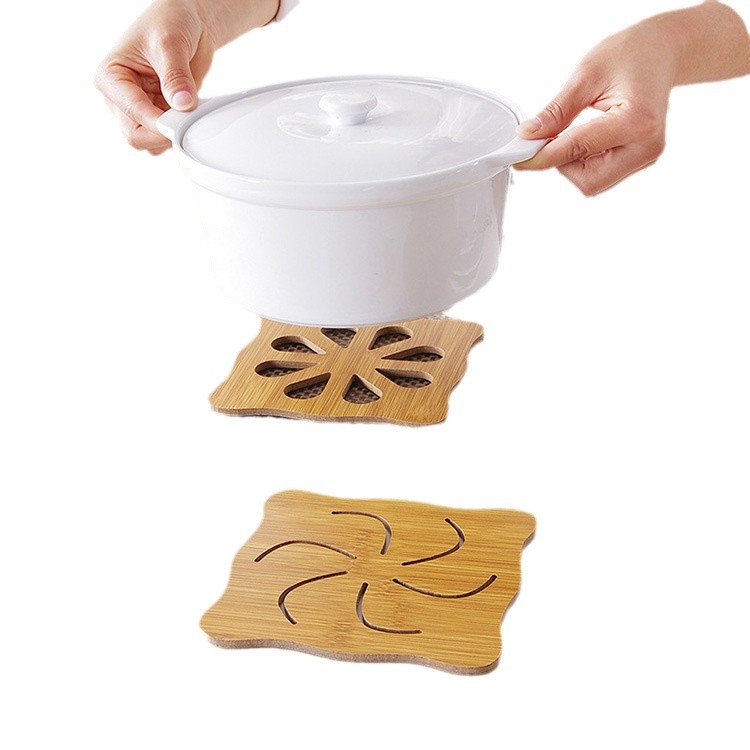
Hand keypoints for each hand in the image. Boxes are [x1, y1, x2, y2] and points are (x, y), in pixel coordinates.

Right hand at [95, 0, 278, 154]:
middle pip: (135, 136)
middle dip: (162, 134)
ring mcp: (139, 109)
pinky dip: (179, 134)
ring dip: (171, 136)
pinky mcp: (157, 116)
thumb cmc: (169, 22)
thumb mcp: (170, 43)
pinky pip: (165, 139)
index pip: (131, 112)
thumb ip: (176, 76)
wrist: (189, 23)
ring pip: (150, 143)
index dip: (157, 123)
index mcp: (111, 77)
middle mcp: (120, 97)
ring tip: (189, 113)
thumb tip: (182, 104)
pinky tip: (190, 116)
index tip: (180, 123)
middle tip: (187, 121)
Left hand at [514, 17, 677, 195]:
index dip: (543, 156)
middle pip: (587, 180)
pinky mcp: (641, 161)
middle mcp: (646, 146)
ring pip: (593, 182)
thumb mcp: (586, 75)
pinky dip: (584, 163)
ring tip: (571, 132)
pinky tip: (585, 139)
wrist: (663, 52)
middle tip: (548, 138)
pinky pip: (602, 176)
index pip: (577, 150)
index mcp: (637, 121)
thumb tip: (528, 135)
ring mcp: (646, 157)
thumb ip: (556, 111)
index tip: (519, 156)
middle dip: (561, 164)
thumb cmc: (632, 54)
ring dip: (572, 165)